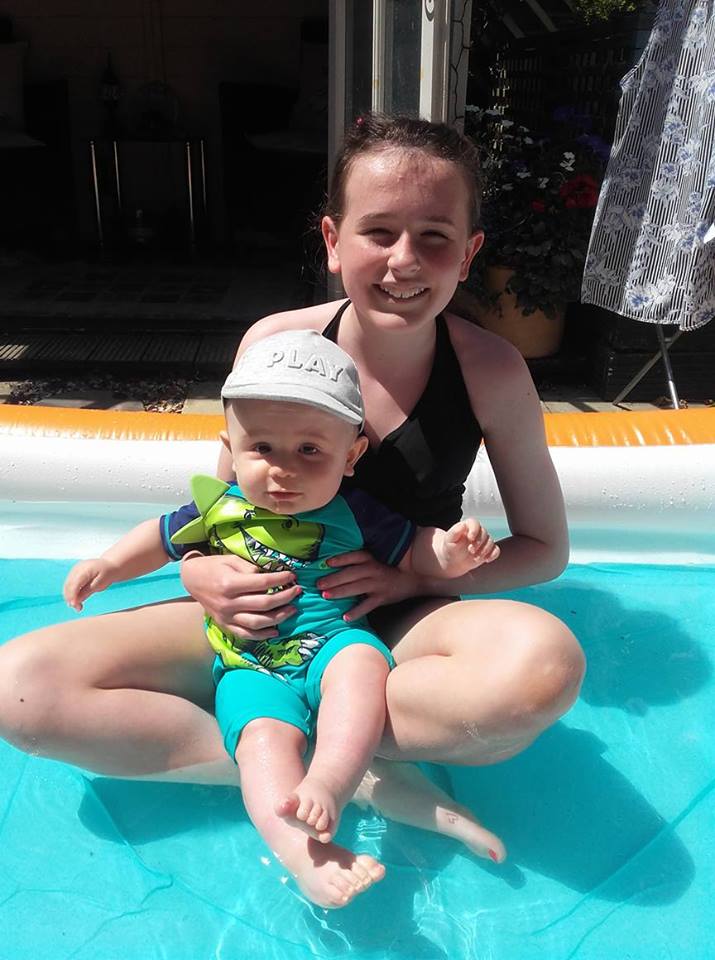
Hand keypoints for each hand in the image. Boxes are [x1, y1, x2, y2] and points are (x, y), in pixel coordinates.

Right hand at [63, 557, 116, 610]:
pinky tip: (76, 600)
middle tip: (78, 608)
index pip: (75, 583)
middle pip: (69, 585)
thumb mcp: (100, 585)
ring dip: (69, 597)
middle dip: (70, 598)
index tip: (74, 605)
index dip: (73, 595)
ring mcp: (74, 569)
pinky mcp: (74, 573)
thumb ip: (87, 592)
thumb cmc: (107, 575)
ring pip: (67, 585)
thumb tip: (76, 602)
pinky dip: (71, 593)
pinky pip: (69, 584)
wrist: (110, 565)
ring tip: (77, 606)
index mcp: (86, 569)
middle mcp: (78, 568)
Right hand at [180, 552, 302, 640]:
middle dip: (285, 597)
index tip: (292, 576)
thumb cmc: (215, 566)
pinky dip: (262, 635)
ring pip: (257, 622)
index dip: (280, 579)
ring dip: (278, 617)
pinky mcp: (224, 625)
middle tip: (298, 591)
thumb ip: (251, 568)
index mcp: (230, 584)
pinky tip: (276, 630)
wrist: (192, 579)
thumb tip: (273, 575)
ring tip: (292, 610)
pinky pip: (245, 634)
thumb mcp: (232, 559)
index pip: (262, 583)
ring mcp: (226, 617)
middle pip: (263, 604)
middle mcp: (228, 603)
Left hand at [317, 550, 420, 620]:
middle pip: (351, 574)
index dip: (340, 559)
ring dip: (340, 592)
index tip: (326, 563)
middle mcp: (374, 570)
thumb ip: (356, 564)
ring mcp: (378, 585)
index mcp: (370, 560)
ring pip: (356, 588)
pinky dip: (357, 612)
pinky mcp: (382, 598)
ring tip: (325, 595)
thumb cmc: (385, 571)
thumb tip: (331, 567)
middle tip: (318, 584)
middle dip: (333, 579)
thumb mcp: (373, 563)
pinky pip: (367, 605)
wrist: (411, 580)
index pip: (354, 557)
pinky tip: (346, 617)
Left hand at [438, 519, 499, 576]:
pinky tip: (486, 560)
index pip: (475, 523)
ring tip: (475, 557)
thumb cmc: (450, 548)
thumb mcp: (449, 540)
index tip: (470, 538)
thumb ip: (455, 531)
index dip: (474, 530)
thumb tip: (462, 525)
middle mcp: (477, 532)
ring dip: (484, 551)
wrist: (453, 560)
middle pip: (484, 533)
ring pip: (491, 542)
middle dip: (478, 543)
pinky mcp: (488, 550)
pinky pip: (496, 550)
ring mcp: (483, 541)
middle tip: (470, 550)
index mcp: (467, 526)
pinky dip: (493, 555)